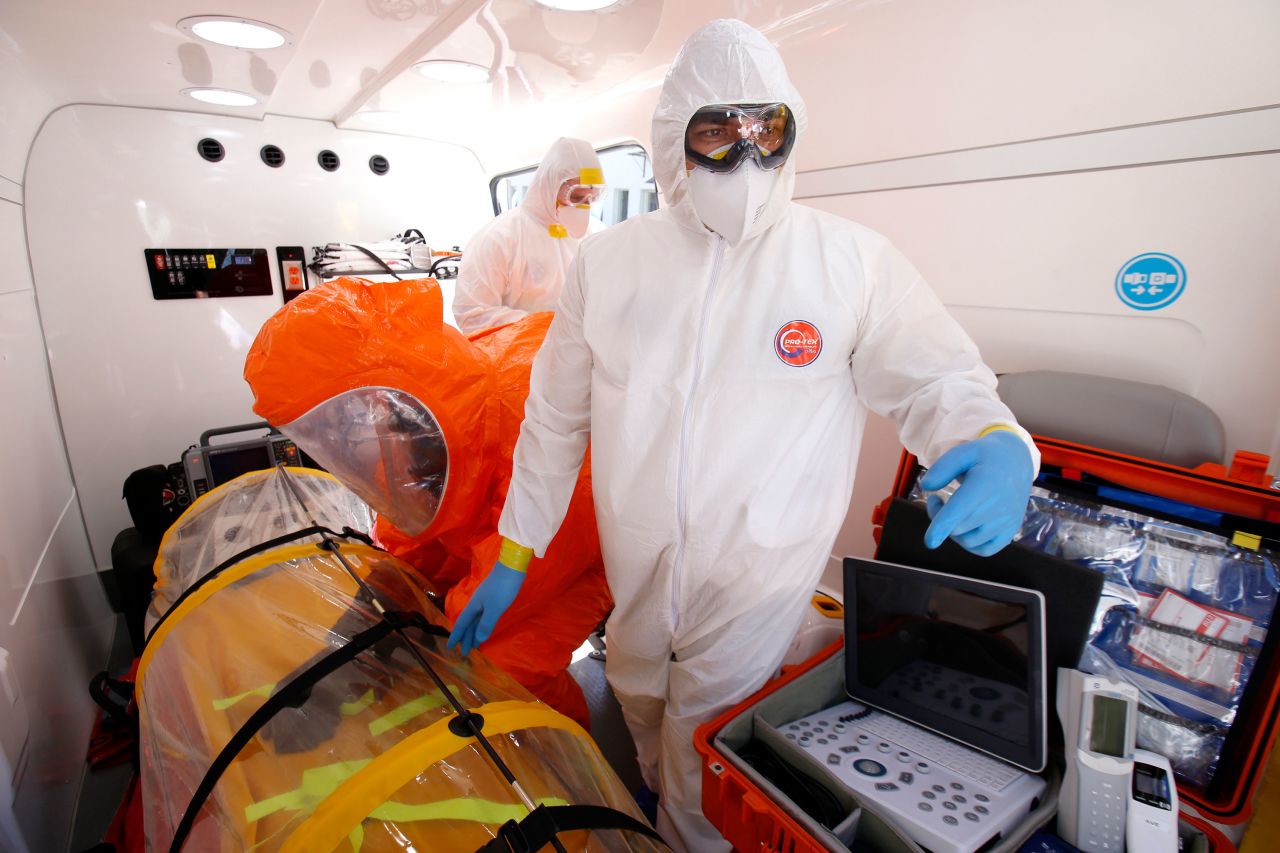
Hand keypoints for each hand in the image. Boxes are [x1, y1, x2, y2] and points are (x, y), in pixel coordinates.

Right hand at [447, 562, 525, 655]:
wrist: (512, 567)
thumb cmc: (502, 588)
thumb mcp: (495, 608)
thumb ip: (486, 624)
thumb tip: (478, 640)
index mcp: (474, 606)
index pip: (462, 624)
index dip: (456, 636)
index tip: (450, 647)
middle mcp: (476, 604)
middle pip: (468, 624)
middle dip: (466, 638)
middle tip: (465, 652)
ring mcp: (485, 601)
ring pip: (476, 620)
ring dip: (474, 632)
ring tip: (474, 645)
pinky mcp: (493, 599)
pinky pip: (483, 616)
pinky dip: (481, 625)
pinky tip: (483, 628)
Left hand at [920, 430, 1033, 555]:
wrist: (1016, 462)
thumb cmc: (984, 457)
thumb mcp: (963, 452)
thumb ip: (942, 467)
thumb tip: (926, 486)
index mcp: (985, 484)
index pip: (960, 510)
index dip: (942, 526)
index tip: (930, 541)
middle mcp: (1000, 506)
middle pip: (958, 528)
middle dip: (939, 517)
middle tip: (936, 500)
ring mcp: (1007, 521)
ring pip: (968, 541)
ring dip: (952, 531)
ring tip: (951, 510)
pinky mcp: (1010, 531)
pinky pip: (985, 550)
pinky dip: (969, 544)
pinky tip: (964, 527)